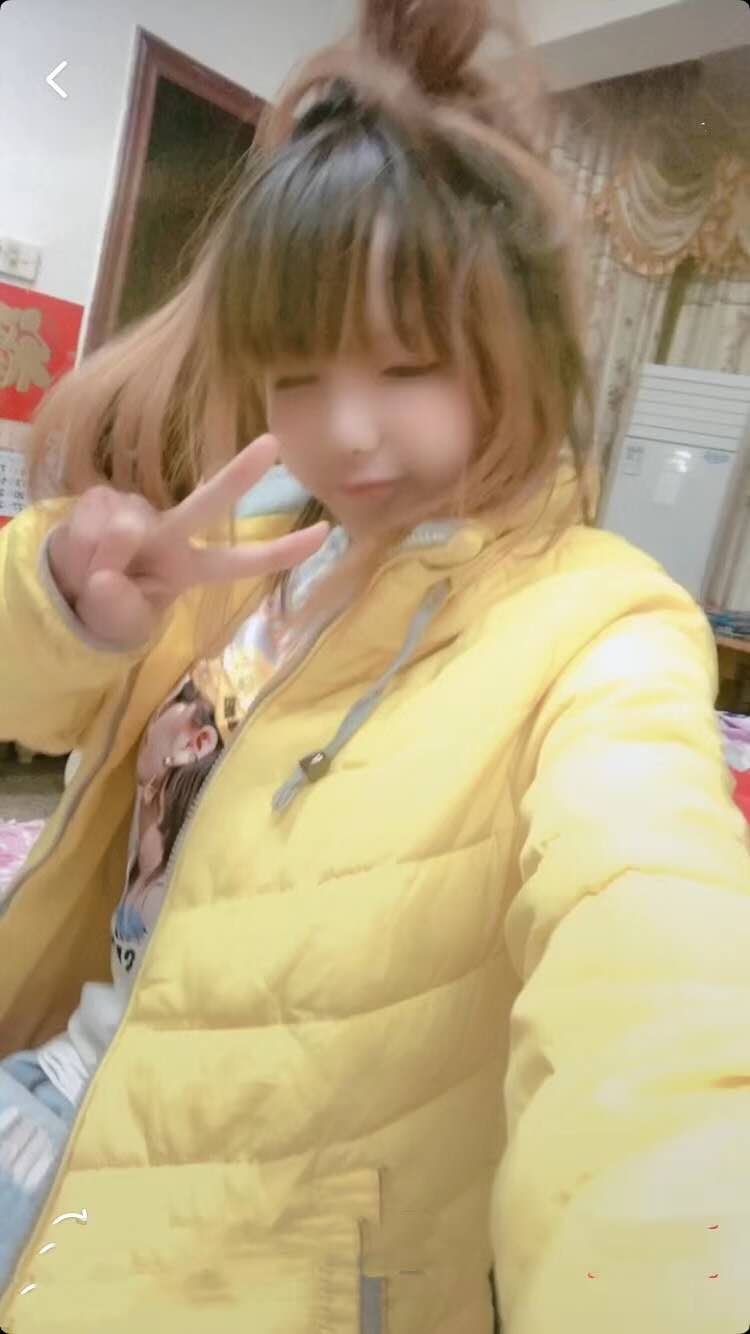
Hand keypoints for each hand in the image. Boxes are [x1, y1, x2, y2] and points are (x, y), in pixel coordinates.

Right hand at [48, 435, 327, 649]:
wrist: (66, 587)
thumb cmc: (109, 603)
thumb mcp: (119, 619)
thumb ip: (118, 599)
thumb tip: (112, 560)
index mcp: (189, 566)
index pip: (242, 562)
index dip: (282, 551)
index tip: (325, 532)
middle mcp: (171, 531)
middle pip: (209, 502)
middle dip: (239, 474)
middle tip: (272, 444)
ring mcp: (137, 510)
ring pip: (122, 530)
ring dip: (100, 558)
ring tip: (93, 573)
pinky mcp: (102, 496)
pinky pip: (90, 522)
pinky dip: (80, 546)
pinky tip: (81, 550)